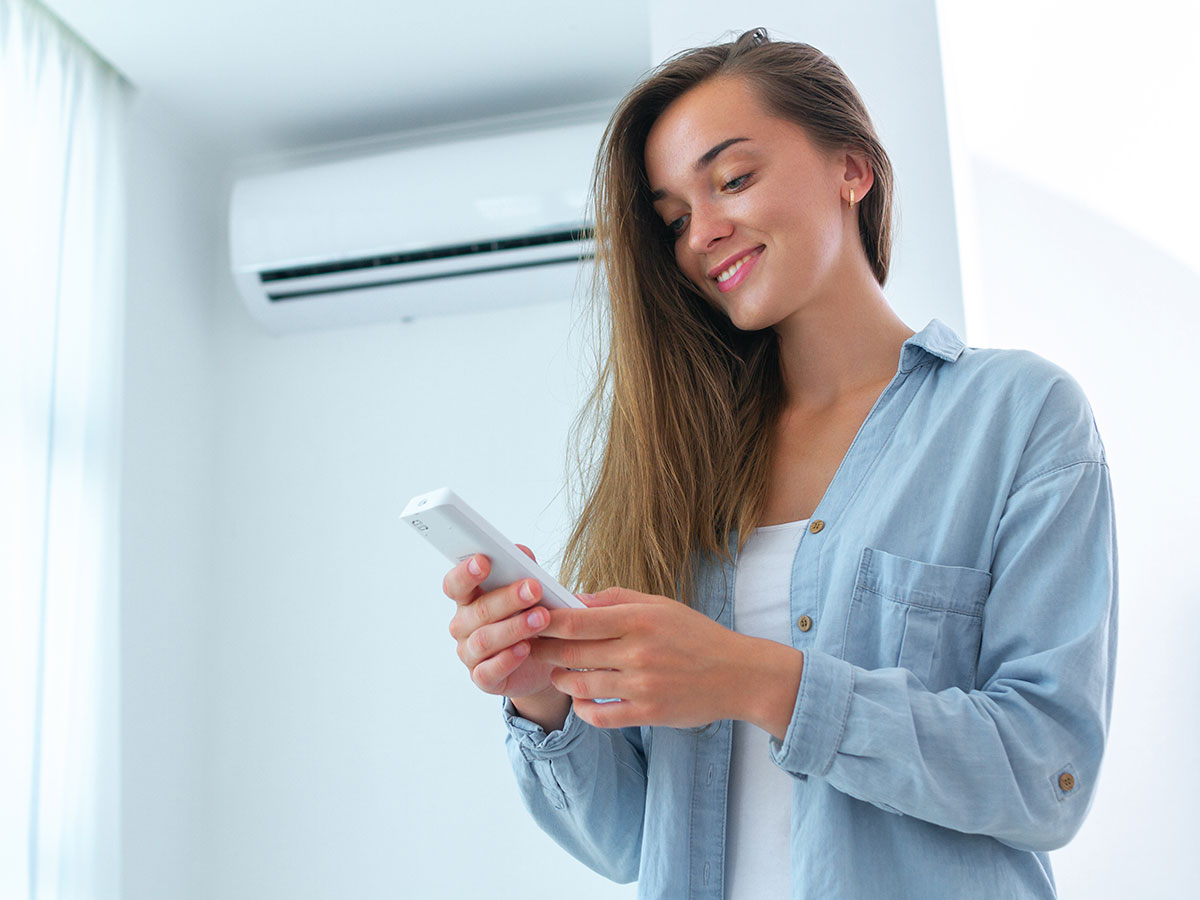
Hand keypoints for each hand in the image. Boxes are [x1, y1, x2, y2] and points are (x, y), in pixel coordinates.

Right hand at [443, 546, 560, 701]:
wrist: (544, 660)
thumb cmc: (531, 616)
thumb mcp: (532, 592)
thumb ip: (525, 571)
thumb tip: (523, 553)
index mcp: (469, 598)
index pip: (455, 584)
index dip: (466, 572)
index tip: (483, 560)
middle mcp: (463, 625)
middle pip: (478, 610)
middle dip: (507, 598)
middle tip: (534, 588)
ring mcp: (470, 653)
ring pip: (484, 640)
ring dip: (514, 627)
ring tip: (542, 618)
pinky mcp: (483, 678)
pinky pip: (487, 671)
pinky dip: (507, 660)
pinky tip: (525, 649)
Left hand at [531, 587, 803, 735]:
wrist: (738, 675)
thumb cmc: (696, 635)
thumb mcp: (660, 605)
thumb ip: (615, 600)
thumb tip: (574, 599)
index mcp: (639, 619)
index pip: (577, 620)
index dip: (545, 621)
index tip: (528, 619)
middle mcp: (637, 652)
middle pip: (572, 653)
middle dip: (543, 650)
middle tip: (527, 647)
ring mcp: (642, 686)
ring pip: (580, 685)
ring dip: (561, 680)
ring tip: (557, 673)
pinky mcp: (647, 713)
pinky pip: (599, 715)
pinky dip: (582, 709)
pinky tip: (581, 700)